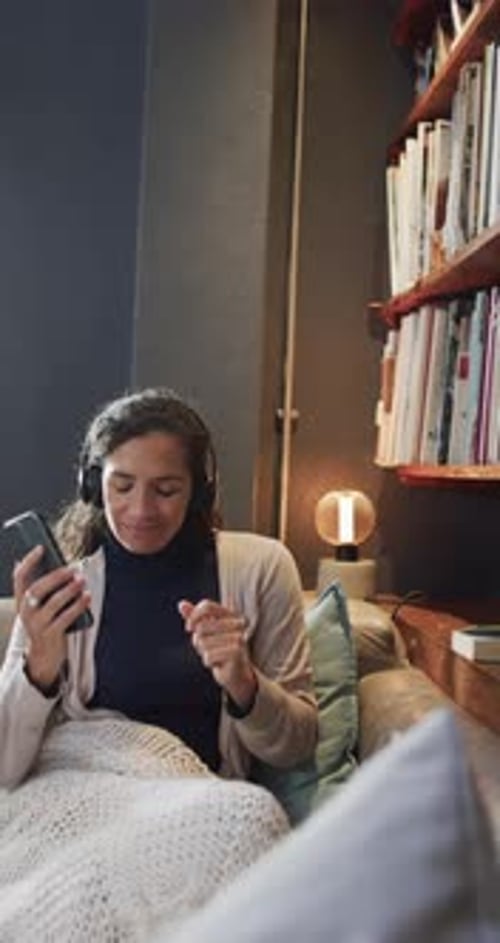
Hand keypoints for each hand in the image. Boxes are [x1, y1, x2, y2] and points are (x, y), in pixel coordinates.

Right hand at [13, 546, 90, 688]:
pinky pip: (66, 617)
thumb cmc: (45, 622)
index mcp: (21, 600)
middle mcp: (26, 611)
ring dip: (70, 590)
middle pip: (38, 589)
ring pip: (53, 603)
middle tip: (73, 569)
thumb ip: (44, 587)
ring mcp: (37, 624)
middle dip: (56, 577)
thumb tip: (59, 564)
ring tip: (82, 581)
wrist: (42, 656)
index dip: (28, 561)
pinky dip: (78, 606)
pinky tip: (87, 597)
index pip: (19, 577)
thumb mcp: (39, 606)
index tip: (40, 548)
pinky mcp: (50, 635)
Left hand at [178, 598, 256, 710]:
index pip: (207, 606)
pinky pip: (208, 656)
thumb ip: (195, 617)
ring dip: (204, 653)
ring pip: (203, 643)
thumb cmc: (220, 650)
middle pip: (201, 627)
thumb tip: (181, 604)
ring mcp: (239, 637)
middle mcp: (238, 623)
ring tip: (216, 656)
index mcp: (231, 614)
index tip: (189, 628)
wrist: (237, 673)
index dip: (193, 617)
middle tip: (209, 648)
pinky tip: (218, 664)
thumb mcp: (206, 631)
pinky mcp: (237, 652)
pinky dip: (208, 662)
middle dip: (199, 641)